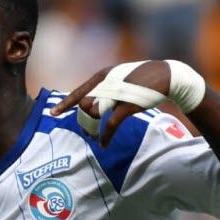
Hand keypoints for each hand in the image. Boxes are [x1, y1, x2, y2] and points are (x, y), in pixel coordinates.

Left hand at [50, 60, 171, 145]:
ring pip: (93, 115)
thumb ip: (105, 85)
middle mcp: (106, 83)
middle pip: (84, 106)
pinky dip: (105, 136)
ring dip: (91, 129)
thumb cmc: (142, 77)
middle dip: (82, 121)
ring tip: (93, 137)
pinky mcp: (127, 106)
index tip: (53, 113)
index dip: (65, 104)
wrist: (165, 76)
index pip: (79, 92)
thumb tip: (92, 99)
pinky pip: (110, 125)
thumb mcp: (120, 76)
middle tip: (86, 132)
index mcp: (103, 76)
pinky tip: (103, 144)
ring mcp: (116, 94)